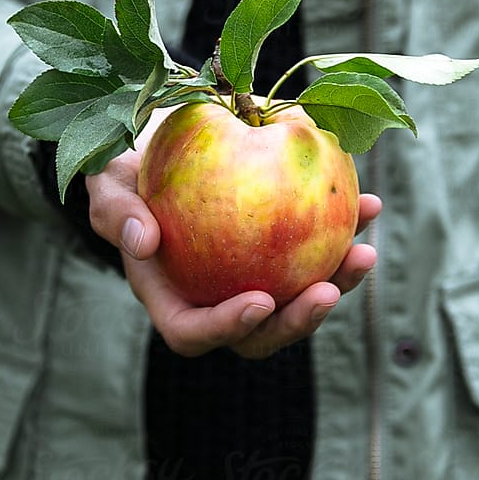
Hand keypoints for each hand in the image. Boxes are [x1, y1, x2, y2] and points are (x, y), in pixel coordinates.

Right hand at [84, 106, 379, 358]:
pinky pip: (318, 250)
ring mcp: (254, 278)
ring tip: (364, 252)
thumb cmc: (126, 172)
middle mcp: (216, 298)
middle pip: (260, 333)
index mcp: (171, 297)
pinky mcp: (283, 252)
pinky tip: (370, 203)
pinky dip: (346, 229)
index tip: (260, 300)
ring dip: (338, 282)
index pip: (194, 333)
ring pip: (300, 298)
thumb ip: (116, 212)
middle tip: (327, 290)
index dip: (227, 328)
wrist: (160, 146)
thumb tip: (143, 242)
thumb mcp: (107, 184)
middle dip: (298, 321)